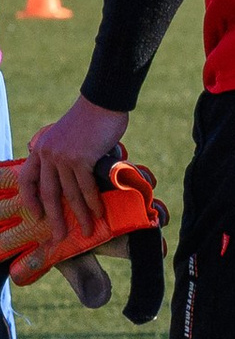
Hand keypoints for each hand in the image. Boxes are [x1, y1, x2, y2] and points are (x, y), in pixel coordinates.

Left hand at [21, 97, 130, 240]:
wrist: (102, 102)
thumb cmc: (89, 118)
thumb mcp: (65, 134)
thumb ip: (61, 151)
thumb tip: (64, 166)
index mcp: (40, 149)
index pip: (28, 180)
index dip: (31, 201)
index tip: (38, 217)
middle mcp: (47, 155)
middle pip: (48, 194)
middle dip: (54, 218)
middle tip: (58, 236)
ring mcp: (62, 157)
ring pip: (68, 194)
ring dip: (79, 215)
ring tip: (86, 231)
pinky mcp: (81, 158)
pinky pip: (85, 187)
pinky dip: (93, 203)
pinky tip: (100, 213)